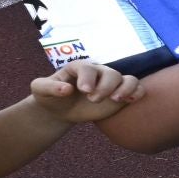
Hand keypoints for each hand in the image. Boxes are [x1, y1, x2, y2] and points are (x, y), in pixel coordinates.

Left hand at [28, 61, 143, 124]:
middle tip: (93, 100)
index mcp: (79, 68)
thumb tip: (67, 89)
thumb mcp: (40, 90)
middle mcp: (98, 73)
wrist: (61, 109)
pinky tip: (130, 101)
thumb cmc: (50, 97)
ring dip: (126, 89)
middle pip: (111, 74)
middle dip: (105, 87)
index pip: (88, 68)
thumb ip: (49, 87)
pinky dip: (138, 93)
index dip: (88, 78)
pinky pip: (138, 89)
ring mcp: (112, 84)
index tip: (85, 91)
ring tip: (115, 100)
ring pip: (129, 79)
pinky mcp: (121, 94)